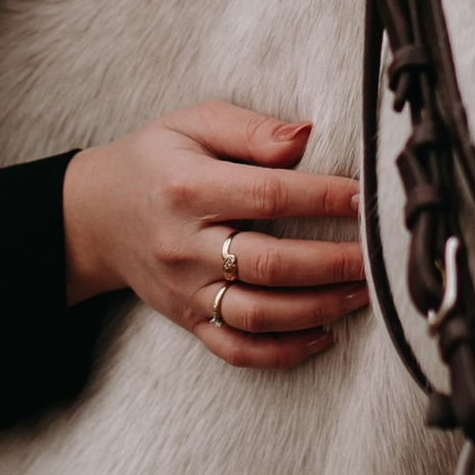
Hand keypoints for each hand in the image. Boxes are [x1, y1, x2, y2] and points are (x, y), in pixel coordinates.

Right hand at [60, 102, 368, 367]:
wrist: (96, 215)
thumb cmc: (156, 161)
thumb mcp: (193, 123)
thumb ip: (250, 128)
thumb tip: (306, 136)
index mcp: (186, 188)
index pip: (267, 195)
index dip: (322, 198)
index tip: (364, 197)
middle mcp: (184, 246)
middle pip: (270, 264)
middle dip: (333, 263)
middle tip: (378, 256)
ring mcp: (186, 290)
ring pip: (260, 315)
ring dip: (320, 308)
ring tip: (364, 293)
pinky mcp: (188, 319)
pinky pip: (238, 350)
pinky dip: (284, 351)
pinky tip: (324, 335)